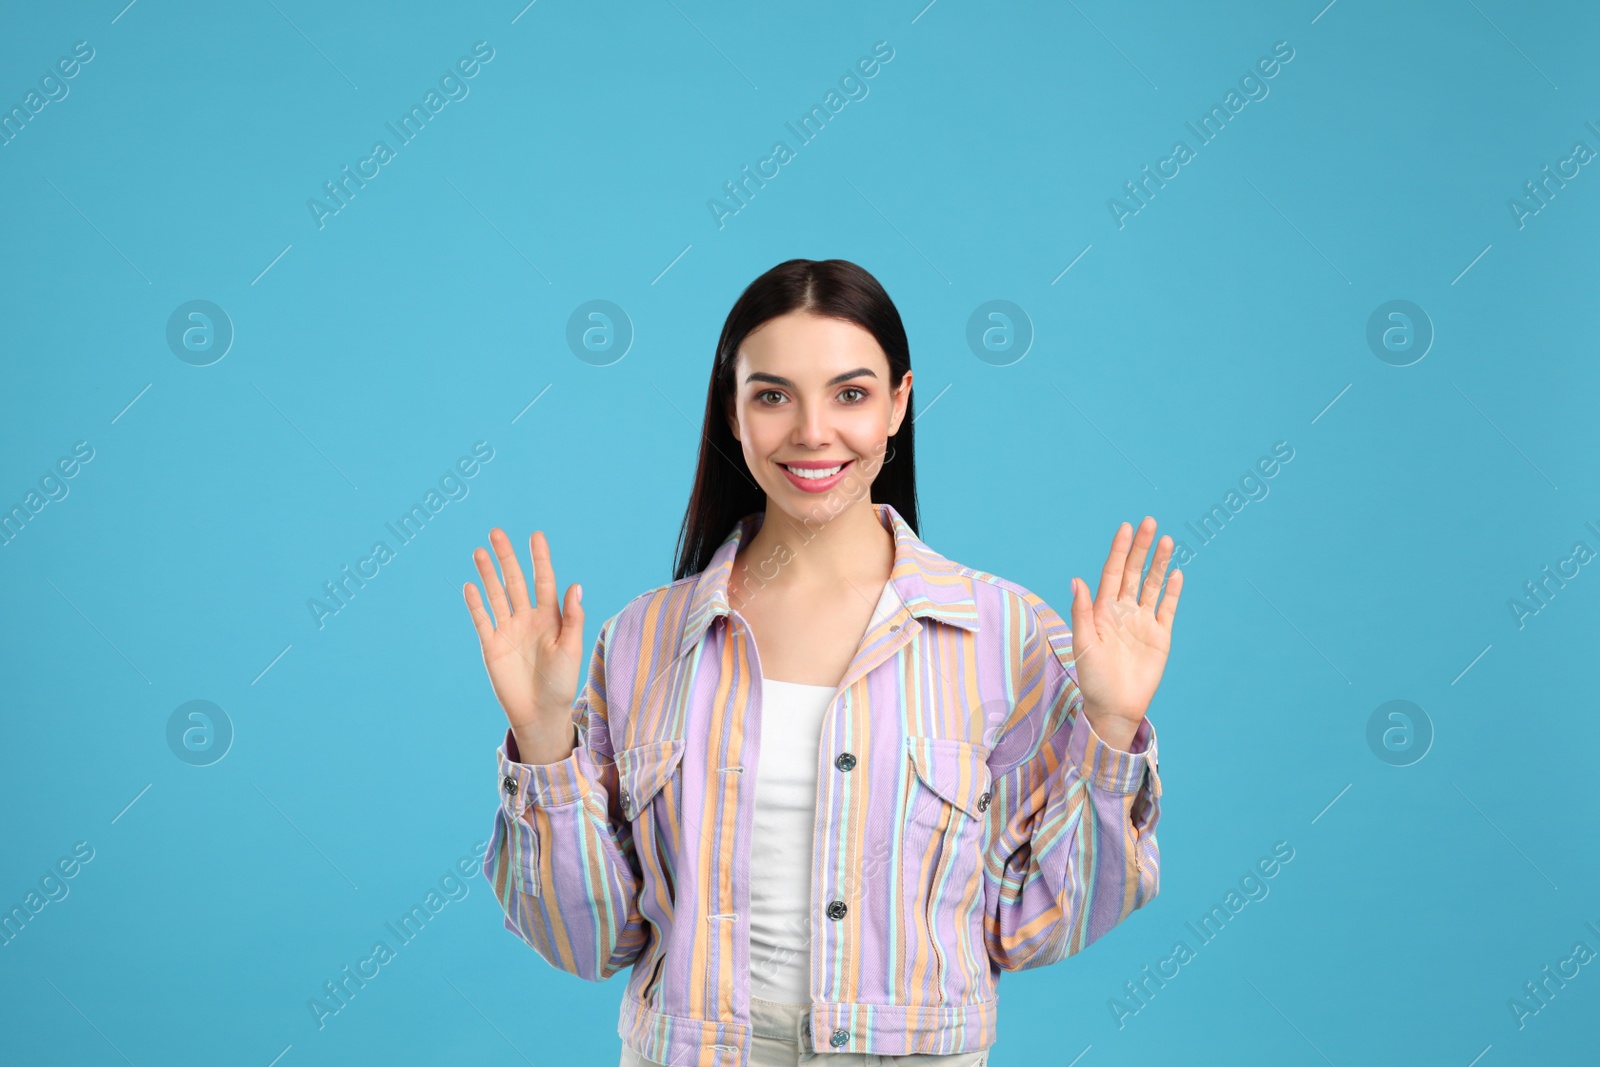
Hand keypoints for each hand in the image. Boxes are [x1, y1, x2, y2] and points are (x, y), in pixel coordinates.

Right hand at [462, 528, 584, 735]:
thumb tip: (575, 585)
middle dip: (506, 557)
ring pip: (496, 595)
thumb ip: (572, 617)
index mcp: (550, 617)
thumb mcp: (571, 649)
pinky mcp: (491, 646)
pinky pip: (481, 620)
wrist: (540, 713)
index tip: (536, 536)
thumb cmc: (561, 683)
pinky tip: (470, 586)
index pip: (544, 580)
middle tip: (496, 532)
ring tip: (480, 552)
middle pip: (515, 581)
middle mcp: (527, 619)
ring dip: (488, 574)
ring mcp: (508, 630)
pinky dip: (475, 604)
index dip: (540, 558)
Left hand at [1068, 517, 1182, 747]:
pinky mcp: (1160, 636)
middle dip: (1142, 548)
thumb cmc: (1092, 677)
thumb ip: (1082, 611)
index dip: (1119, 550)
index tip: (1126, 527)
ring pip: (1153, 585)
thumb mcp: (1083, 643)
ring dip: (1159, 563)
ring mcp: (1143, 622)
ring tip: (1167, 540)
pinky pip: (1167, 609)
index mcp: (1102, 610)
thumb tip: (1076, 579)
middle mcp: (1123, 610)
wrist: (1114, 707)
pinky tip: (1176, 573)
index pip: (1113, 572)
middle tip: (1150, 522)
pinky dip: (1172, 591)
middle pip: (1135, 572)